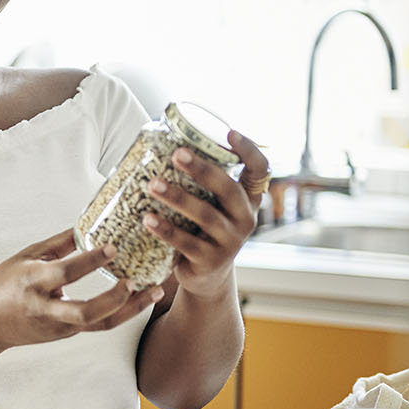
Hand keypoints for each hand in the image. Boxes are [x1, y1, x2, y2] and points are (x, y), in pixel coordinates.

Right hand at [0, 229, 163, 350]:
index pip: (65, 273)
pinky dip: (123, 312)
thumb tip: (87, 224)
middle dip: (115, 299)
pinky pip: (100, 326)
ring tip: (155, 291)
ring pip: (101, 323)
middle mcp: (47, 308)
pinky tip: (141, 298)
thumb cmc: (2, 285)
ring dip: (131, 309)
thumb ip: (58, 244)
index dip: (90, 261)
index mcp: (32, 283)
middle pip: (85, 311)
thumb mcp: (25, 257)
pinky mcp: (67, 333)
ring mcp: (59, 325)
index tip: (112, 247)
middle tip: (134, 280)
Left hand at [142, 130, 269, 298]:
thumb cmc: (202, 228)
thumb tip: (157, 144)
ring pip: (206, 216)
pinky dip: (166, 230)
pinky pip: (187, 243)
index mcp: (247, 199)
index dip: (249, 150)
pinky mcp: (211, 261)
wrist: (206, 276)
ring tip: (152, 185)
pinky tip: (148, 219)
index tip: (230, 132)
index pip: (260, 169)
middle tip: (176, 154)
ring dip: (177, 198)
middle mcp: (245, 218)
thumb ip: (199, 182)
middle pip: (228, 189)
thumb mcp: (210, 204)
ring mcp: (230, 241)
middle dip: (202, 170)